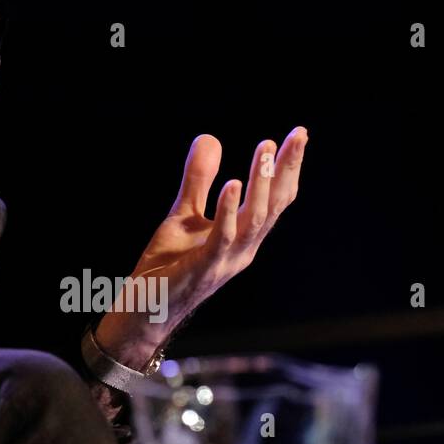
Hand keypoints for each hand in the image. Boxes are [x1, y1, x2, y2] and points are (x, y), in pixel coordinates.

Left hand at [94, 127, 308, 367]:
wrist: (145, 309)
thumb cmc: (168, 265)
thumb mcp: (184, 213)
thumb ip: (198, 179)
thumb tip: (211, 137)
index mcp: (244, 236)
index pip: (274, 199)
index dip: (288, 168)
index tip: (299, 134)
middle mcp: (244, 249)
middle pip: (274, 206)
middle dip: (285, 170)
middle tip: (297, 135)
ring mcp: (226, 261)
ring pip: (254, 220)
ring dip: (261, 184)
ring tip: (265, 150)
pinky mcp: (202, 268)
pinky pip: (222, 237)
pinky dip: (228, 210)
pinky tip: (232, 184)